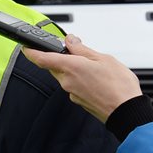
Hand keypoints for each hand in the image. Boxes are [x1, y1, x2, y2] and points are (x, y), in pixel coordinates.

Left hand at [22, 35, 142, 123]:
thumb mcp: (103, 58)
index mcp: (71, 68)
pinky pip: (73, 85)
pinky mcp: (77, 100)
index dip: (31, 52)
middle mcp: (67, 81)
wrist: (126, 111)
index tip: (26, 46)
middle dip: (61, 58)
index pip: (41, 59)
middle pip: (54, 66)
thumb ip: (83, 49)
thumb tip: (70, 41)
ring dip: (72, 68)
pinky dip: (79, 79)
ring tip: (92, 66)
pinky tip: (94, 79)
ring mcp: (71, 93)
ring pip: (64, 76)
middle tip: (75, 51)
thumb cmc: (118, 86)